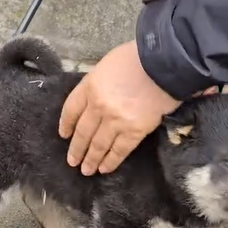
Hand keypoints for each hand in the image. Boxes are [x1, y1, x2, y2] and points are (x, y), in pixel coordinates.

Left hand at [58, 40, 179, 174]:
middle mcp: (99, 106)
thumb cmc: (137, 58)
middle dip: (77, 148)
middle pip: (83, 131)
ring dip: (91, 159)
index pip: (71, 109)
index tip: (64, 134)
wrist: (164, 64)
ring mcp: (116, 120)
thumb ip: (97, 83)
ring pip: (99, 145)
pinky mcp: (135, 131)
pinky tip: (105, 169)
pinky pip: (120, 150)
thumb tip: (94, 97)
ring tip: (86, 170)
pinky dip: (111, 161)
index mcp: (90, 86)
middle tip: (72, 161)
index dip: (66, 124)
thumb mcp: (107, 64)